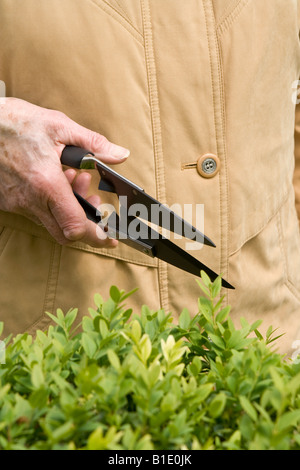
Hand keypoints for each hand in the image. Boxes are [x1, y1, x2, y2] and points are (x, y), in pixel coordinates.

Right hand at [0, 98, 129, 247]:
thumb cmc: (15, 122)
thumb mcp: (59, 126)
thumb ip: (94, 144)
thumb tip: (120, 155)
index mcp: (46, 184)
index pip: (75, 226)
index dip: (97, 236)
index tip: (110, 236)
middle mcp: (30, 200)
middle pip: (64, 233)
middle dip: (86, 223)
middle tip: (95, 201)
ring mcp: (17, 204)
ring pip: (50, 222)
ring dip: (69, 207)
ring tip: (76, 178)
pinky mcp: (8, 202)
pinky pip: (35, 212)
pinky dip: (51, 202)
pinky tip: (56, 179)